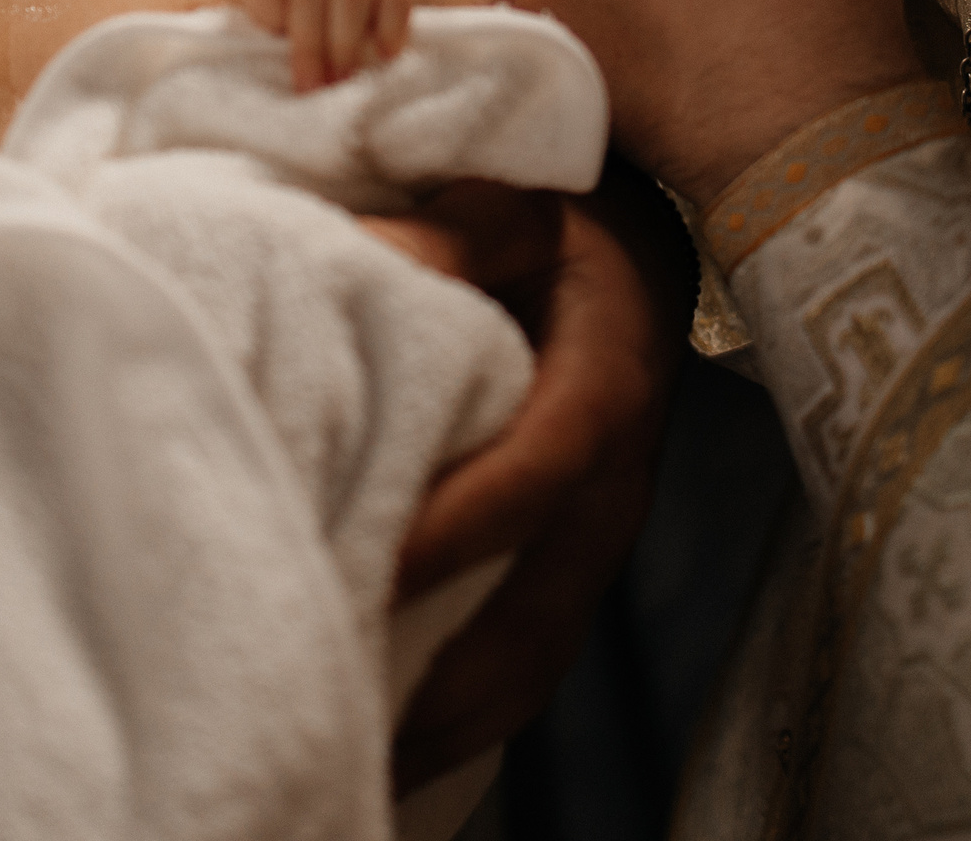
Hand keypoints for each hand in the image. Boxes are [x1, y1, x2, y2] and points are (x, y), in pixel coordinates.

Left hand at [236, 0, 489, 91]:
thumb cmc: (322, 12)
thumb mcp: (284, 11)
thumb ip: (265, 27)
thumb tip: (235, 53)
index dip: (271, 12)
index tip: (276, 44)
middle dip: (310, 40)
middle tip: (314, 83)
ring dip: (347, 38)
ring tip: (344, 75)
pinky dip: (389, 25)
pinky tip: (385, 54)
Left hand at [379, 172, 687, 790]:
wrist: (637, 241)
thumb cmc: (559, 215)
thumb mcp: (516, 200)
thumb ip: (450, 226)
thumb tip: (360, 251)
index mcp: (603, 384)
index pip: (535, 475)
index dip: (456, 530)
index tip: (366, 573)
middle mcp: (613, 482)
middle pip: (538, 617)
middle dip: (441, 688)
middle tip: (333, 725)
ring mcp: (598, 537)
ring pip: (532, 661)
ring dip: (446, 726)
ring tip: (350, 770)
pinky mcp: (573, 565)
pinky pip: (525, 660)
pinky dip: (462, 719)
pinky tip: (389, 752)